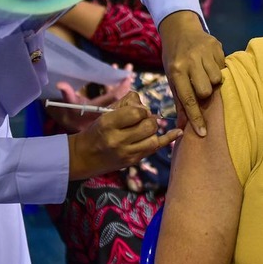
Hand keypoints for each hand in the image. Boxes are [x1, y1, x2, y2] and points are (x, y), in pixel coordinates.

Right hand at [45, 64, 133, 133]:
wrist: (73, 125)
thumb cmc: (71, 113)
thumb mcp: (68, 103)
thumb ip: (66, 93)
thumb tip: (60, 84)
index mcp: (99, 108)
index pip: (114, 97)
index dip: (122, 87)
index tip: (127, 77)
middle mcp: (106, 109)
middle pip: (121, 95)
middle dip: (126, 82)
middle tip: (129, 68)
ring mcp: (108, 107)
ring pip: (119, 94)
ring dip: (122, 82)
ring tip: (126, 69)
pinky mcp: (107, 105)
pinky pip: (115, 94)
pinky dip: (116, 84)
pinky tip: (115, 73)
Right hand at [67, 92, 182, 179]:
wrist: (84, 156)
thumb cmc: (97, 130)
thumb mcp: (106, 112)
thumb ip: (126, 103)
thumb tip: (144, 102)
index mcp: (108, 123)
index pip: (137, 112)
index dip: (141, 109)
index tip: (137, 111)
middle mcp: (118, 140)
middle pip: (148, 125)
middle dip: (149, 119)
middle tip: (141, 120)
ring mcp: (126, 153)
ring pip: (153, 138)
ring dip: (153, 129)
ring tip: (145, 128)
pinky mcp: (133, 161)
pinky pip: (155, 149)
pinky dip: (168, 139)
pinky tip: (178, 132)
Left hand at [159, 11, 223, 136]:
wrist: (179, 29)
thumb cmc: (174, 58)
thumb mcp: (171, 77)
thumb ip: (179, 101)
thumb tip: (183, 126)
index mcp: (176, 70)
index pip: (188, 99)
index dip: (196, 117)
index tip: (203, 133)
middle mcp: (190, 61)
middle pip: (206, 90)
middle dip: (205, 93)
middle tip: (200, 86)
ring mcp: (204, 52)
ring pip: (217, 79)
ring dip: (213, 80)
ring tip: (205, 73)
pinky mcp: (216, 45)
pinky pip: (223, 66)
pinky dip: (218, 68)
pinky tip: (209, 63)